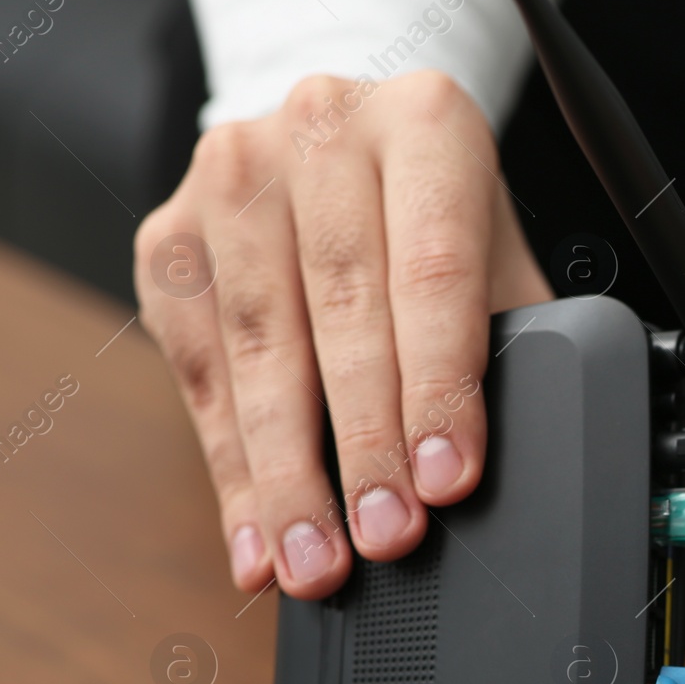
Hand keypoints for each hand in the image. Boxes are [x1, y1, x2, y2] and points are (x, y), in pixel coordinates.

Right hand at [136, 71, 551, 598]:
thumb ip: (511, 338)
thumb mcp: (494, 252)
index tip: (446, 478)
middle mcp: (319, 129)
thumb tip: (515, 458)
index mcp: (423, 123)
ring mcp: (231, 176)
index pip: (432, 267)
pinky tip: (256, 537)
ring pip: (258, 346)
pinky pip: (200, 370)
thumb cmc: (437, 217)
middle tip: (386, 536)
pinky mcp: (169, 235)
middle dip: (364, 443)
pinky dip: (231, 468)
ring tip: (315, 560)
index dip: (439, 384)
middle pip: (340, 310)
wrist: (344, 149)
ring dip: (287, 473)